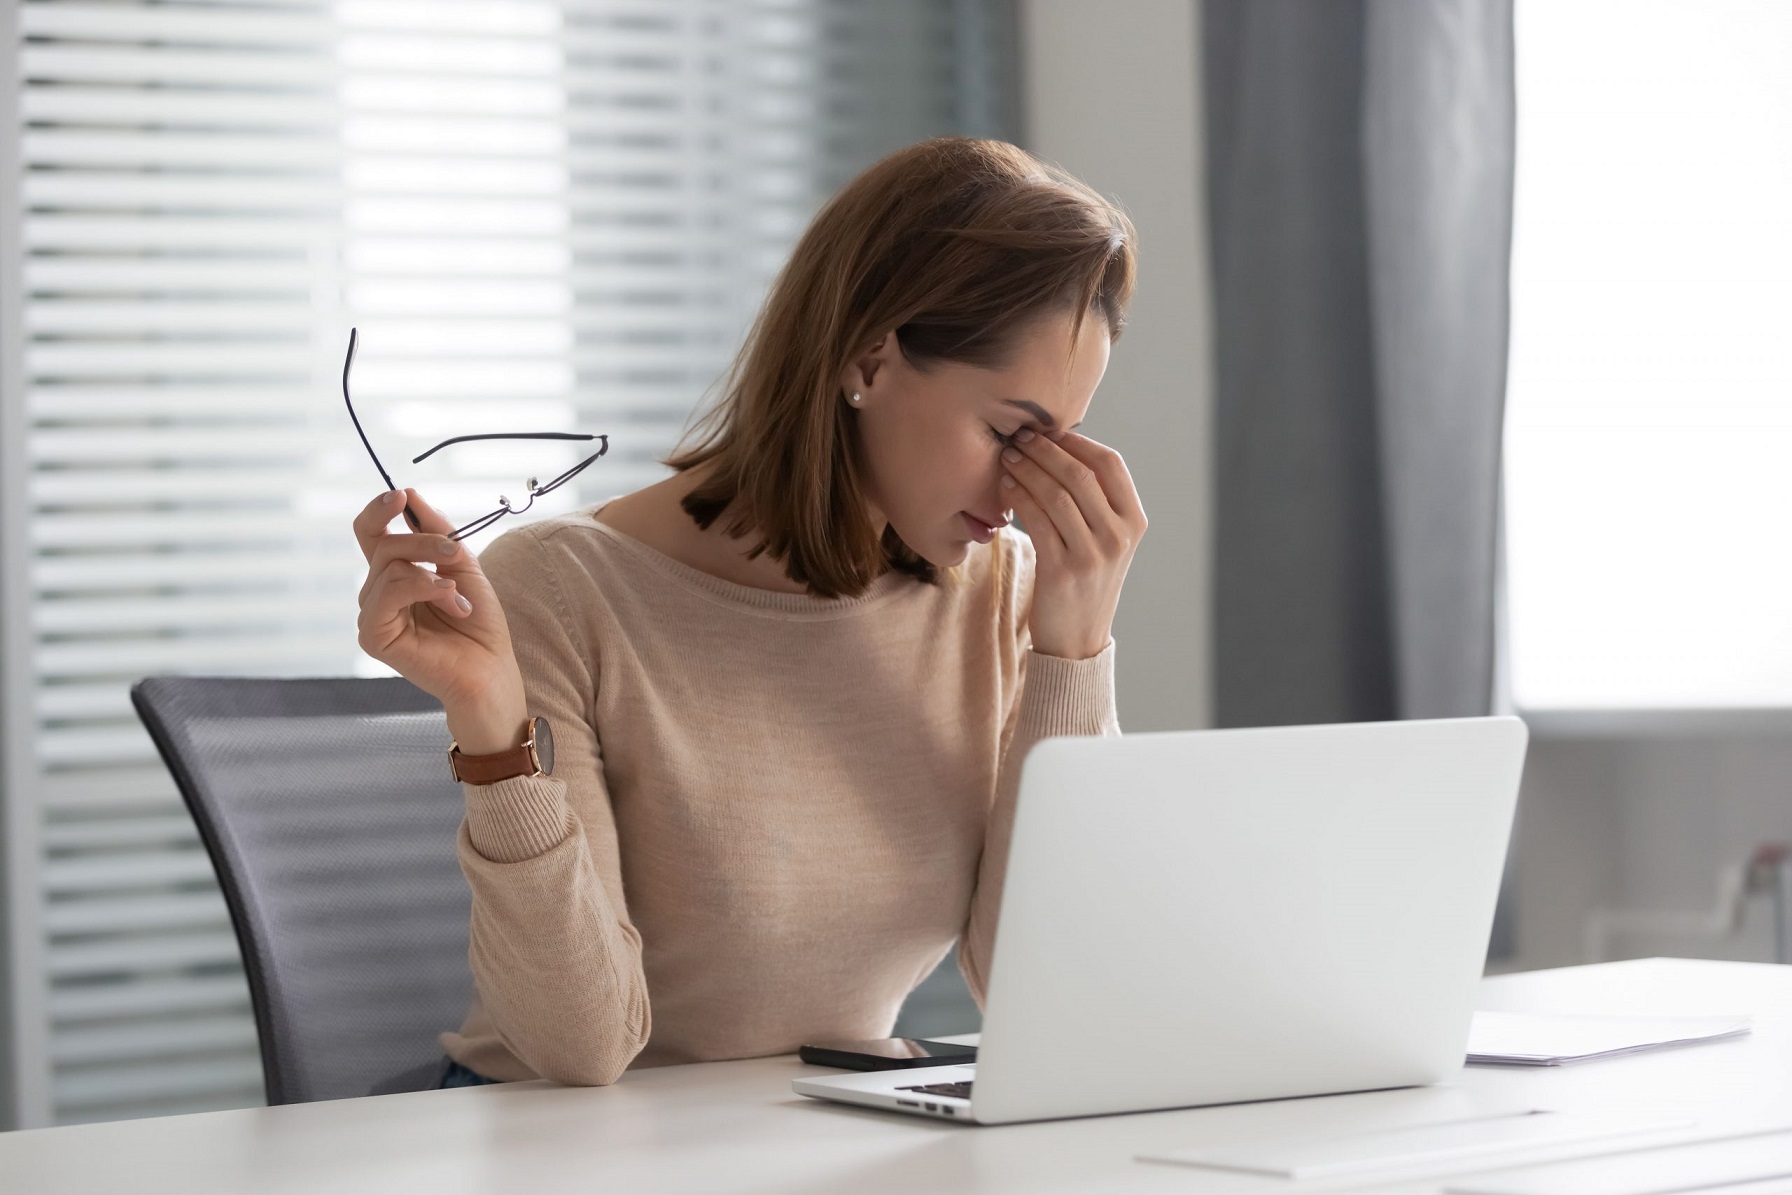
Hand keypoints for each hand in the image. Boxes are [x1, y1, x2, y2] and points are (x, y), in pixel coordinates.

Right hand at [352, 489, 527, 749]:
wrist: (491, 669)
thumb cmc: (479, 624)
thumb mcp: (462, 565)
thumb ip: (437, 531)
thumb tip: (410, 493)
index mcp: (395, 574)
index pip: (371, 532)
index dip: (380, 509)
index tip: (403, 496)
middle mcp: (378, 592)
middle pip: (382, 544)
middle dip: (423, 540)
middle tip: (454, 552)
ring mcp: (372, 614)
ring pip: (388, 565)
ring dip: (432, 570)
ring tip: (460, 594)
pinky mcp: (373, 636)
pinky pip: (387, 593)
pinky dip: (424, 588)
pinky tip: (452, 603)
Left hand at [998, 429, 1146, 659]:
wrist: (1077, 640)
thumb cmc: (1085, 582)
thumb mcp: (1106, 542)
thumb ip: (1096, 502)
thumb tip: (1061, 448)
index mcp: (1134, 522)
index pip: (1110, 464)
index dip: (1077, 442)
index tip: (1049, 432)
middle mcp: (1118, 537)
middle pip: (1080, 474)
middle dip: (1046, 450)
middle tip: (1020, 438)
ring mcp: (1092, 555)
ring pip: (1056, 494)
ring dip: (1028, 469)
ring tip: (1008, 457)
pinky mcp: (1062, 571)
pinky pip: (1036, 520)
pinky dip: (1019, 496)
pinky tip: (1006, 487)